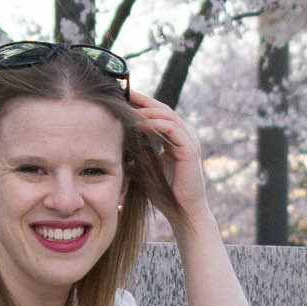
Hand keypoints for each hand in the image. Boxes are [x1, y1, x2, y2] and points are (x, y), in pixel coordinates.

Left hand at [128, 90, 209, 223]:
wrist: (183, 212)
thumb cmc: (165, 193)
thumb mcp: (146, 168)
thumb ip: (137, 154)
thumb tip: (116, 145)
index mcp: (175, 140)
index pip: (159, 115)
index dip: (143, 105)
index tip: (124, 98)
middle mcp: (184, 137)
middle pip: (164, 109)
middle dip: (144, 101)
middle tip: (125, 93)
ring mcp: (189, 142)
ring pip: (169, 115)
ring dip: (148, 110)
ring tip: (129, 108)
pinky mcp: (190, 150)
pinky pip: (172, 129)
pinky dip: (156, 123)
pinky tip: (140, 124)